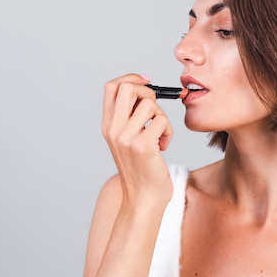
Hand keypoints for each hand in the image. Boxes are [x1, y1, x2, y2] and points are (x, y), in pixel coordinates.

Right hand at [102, 74, 173, 205]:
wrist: (144, 198)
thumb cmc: (142, 167)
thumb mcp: (128, 139)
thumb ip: (130, 117)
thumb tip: (146, 89)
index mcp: (108, 125)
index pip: (112, 87)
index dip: (131, 78)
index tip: (148, 82)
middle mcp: (113, 129)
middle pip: (128, 87)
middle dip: (148, 92)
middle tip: (155, 109)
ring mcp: (126, 137)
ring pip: (149, 103)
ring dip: (162, 116)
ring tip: (160, 133)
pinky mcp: (143, 145)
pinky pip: (162, 121)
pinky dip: (168, 131)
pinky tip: (163, 146)